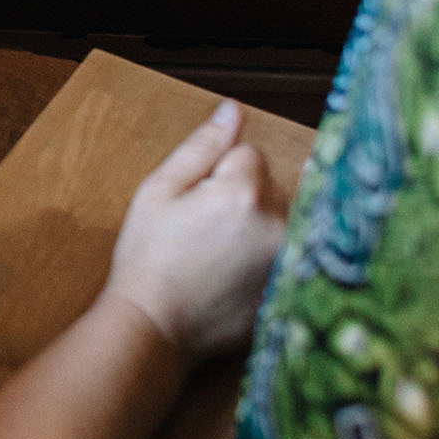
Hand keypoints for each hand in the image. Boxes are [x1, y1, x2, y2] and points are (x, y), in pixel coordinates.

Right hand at [102, 100, 283, 358]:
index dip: (219, 174)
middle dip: (245, 200)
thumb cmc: (147, 258)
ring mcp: (288, 262)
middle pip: (272, 188)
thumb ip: (202, 147)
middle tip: (206, 233)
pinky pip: (290, 257)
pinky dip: (269, 261)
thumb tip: (233, 110)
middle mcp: (277, 225)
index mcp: (242, 194)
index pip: (250, 156)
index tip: (197, 203)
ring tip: (222, 257)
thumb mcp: (159, 191)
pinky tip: (237, 278)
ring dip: (261, 229)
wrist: (153, 328)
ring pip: (284, 222)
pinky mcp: (291, 291)